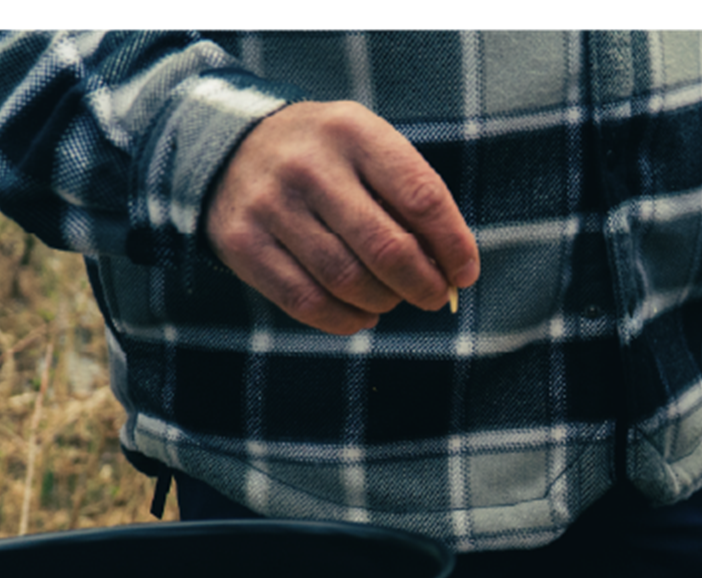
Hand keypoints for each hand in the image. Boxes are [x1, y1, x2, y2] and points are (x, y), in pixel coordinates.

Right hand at [204, 101, 479, 334]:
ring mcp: (271, 204)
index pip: (421, 198)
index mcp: (353, 132)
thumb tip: (453, 271)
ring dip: (383, 302)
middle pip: (386, 248)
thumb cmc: (329, 158)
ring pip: (347, 281)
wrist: (236, 146)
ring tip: (391, 299)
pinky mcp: (242, 243)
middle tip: (433, 297)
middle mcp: (308, 165)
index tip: (465, 273)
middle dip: (423, 285)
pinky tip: (361, 316)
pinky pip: (306, 301)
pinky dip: (344, 320)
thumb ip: (410, 199)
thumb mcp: (370, 150)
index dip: (453, 245)